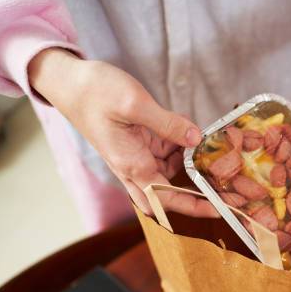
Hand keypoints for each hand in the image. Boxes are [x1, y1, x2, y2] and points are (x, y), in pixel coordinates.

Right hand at [28, 48, 218, 216]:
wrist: (69, 82)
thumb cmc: (94, 92)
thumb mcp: (134, 103)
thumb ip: (167, 123)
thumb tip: (195, 138)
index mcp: (132, 165)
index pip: (167, 198)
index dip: (195, 206)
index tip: (220, 209)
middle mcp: (133, 167)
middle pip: (166, 197)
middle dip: (193, 198)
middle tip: (221, 193)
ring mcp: (135, 157)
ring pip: (168, 174)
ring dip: (188, 168)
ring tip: (214, 157)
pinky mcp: (138, 144)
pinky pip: (164, 155)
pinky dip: (180, 149)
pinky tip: (193, 134)